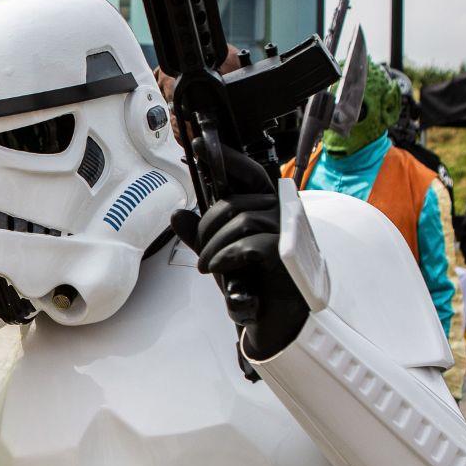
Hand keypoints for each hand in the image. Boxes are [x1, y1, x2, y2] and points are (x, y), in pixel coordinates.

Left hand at [169, 140, 307, 356]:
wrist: (274, 322)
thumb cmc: (253, 285)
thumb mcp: (220, 256)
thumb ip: (200, 236)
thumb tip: (177, 214)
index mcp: (268, 209)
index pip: (250, 174)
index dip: (226, 158)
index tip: (199, 144)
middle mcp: (282, 215)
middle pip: (235, 202)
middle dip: (208, 225)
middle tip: (203, 253)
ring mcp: (288, 233)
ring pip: (239, 220)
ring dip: (213, 245)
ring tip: (208, 265)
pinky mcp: (287, 253)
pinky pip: (248, 243)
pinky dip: (224, 256)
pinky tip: (218, 268)